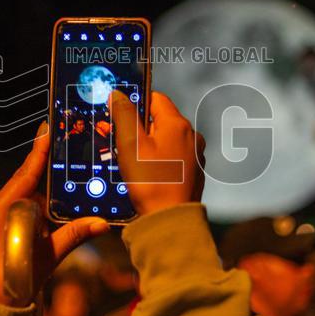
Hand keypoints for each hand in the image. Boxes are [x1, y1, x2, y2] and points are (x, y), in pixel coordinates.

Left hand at [0, 121, 109, 305]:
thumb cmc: (17, 282)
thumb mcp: (49, 256)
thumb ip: (74, 234)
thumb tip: (103, 223)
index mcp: (2, 211)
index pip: (25, 175)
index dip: (38, 153)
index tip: (47, 130)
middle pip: (21, 183)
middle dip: (40, 169)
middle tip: (58, 147)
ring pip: (15, 195)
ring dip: (35, 189)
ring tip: (56, 174)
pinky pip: (9, 207)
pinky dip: (26, 203)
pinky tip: (42, 202)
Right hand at [109, 90, 205, 214]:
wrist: (170, 220)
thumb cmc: (151, 183)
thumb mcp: (130, 145)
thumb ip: (124, 115)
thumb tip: (119, 95)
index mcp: (177, 124)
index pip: (155, 98)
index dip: (136, 105)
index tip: (122, 119)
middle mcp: (191, 136)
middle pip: (161, 120)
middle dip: (142, 129)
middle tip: (126, 146)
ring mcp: (195, 154)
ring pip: (167, 140)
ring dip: (151, 147)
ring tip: (137, 164)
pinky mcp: (194, 172)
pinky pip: (174, 157)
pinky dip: (161, 161)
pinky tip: (150, 175)